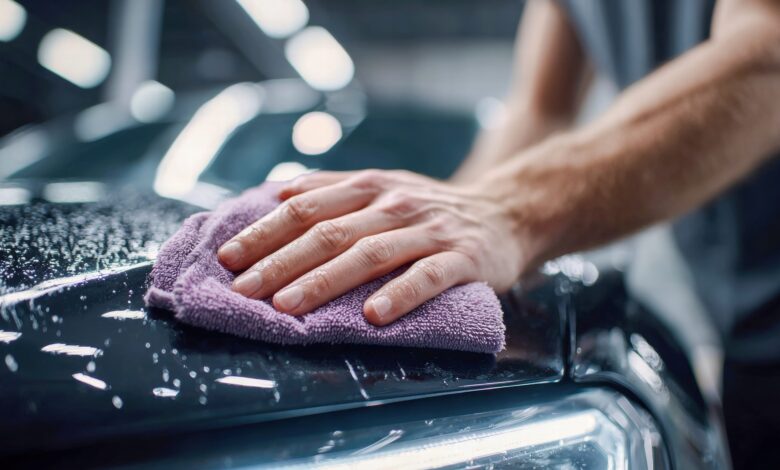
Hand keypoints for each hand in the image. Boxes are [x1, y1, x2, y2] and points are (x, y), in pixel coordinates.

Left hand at [217, 169, 524, 325]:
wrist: (505, 212)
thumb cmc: (431, 210)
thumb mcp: (385, 188)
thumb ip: (336, 189)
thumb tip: (278, 194)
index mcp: (370, 186)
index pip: (306, 207)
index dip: (265, 231)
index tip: (228, 257)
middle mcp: (395, 203)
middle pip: (329, 232)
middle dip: (280, 261)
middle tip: (242, 290)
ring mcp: (429, 229)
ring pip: (370, 253)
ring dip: (325, 280)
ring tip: (287, 306)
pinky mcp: (462, 257)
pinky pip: (427, 276)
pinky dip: (399, 294)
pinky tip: (373, 315)